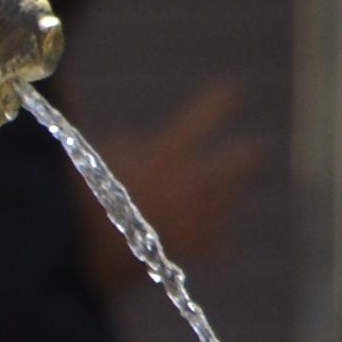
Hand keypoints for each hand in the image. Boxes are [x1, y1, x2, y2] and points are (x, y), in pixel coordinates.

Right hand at [81, 77, 263, 279]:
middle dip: (246, 156)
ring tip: (217, 195)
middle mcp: (195, 181)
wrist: (89, 253)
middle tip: (255, 150)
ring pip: (228, 199)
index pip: (203, 116)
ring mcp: (202, 215)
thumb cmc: (85, 200)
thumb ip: (124, 144)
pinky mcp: (200, 246)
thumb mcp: (97, 159)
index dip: (219, 101)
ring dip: (221, 195)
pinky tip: (213, 241)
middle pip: (240, 161)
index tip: (233, 88)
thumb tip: (116, 124)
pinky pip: (218, 242)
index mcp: (169, 152)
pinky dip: (212, 239)